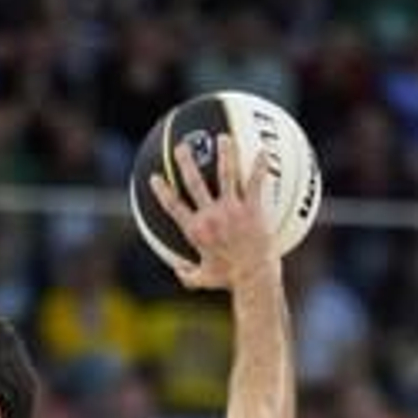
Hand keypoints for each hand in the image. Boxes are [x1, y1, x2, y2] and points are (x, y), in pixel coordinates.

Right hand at [149, 133, 279, 292]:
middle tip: (181, 146)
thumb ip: (187, 274)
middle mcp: (211, 216)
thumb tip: (177, 270)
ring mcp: (232, 210)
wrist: (253, 277)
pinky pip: (256, 183)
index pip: (174, 207)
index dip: (162, 191)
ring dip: (225, 154)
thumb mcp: (203, 279)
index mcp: (196, 231)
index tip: (155, 177)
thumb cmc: (229, 278)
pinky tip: (263, 152)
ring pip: (226, 175)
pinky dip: (259, 167)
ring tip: (223, 137)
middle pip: (195, 183)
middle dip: (186, 162)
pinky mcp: (252, 209)